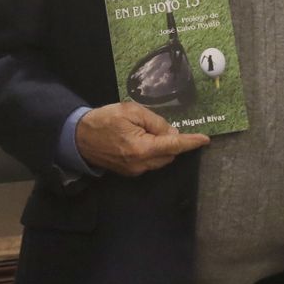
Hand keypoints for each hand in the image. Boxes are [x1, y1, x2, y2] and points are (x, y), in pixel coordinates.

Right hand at [75, 102, 207, 176]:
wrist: (79, 138)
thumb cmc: (104, 120)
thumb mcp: (131, 111)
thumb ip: (155, 122)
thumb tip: (172, 134)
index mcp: (141, 148)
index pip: (173, 146)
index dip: (190, 142)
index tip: (204, 140)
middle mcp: (140, 164)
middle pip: (169, 154)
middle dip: (170, 141)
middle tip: (152, 125)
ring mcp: (135, 171)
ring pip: (160, 159)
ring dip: (160, 147)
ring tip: (141, 131)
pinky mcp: (130, 173)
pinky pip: (150, 162)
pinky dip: (151, 151)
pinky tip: (138, 140)